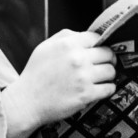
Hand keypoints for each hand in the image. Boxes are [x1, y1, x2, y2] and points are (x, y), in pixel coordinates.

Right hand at [2, 31, 116, 137]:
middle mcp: (78, 58)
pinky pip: (109, 88)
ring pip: (111, 71)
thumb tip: (84, 35)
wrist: (26, 102)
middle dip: (107, 58)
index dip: (98, 44)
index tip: (98, 50)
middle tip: (103, 64)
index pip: (96, 37)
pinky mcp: (86, 94)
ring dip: (108, 74)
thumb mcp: (45, 47)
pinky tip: (100, 88)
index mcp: (68, 44)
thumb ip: (66, 37)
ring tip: (101, 77)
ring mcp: (83, 77)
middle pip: (108, 53)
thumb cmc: (35, 74)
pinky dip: (107, 88)